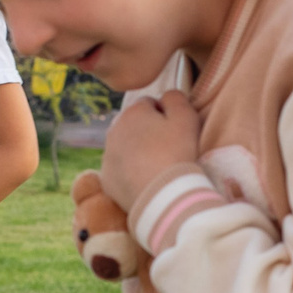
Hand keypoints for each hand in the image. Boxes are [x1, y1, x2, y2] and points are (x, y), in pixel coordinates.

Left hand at [98, 91, 200, 212]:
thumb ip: (175, 98)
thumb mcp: (186, 116)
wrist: (162, 195)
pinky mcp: (107, 179)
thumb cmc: (177, 152)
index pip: (149, 104)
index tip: (175, 131)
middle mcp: (113, 130)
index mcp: (132, 112)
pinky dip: (131, 173)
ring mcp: (107, 156)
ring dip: (138, 152)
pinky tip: (147, 181)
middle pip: (134, 125)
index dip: (165, 115)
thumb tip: (166, 97)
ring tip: (157, 167)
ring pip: (125, 147)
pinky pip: (120, 170)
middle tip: (168, 150)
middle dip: (148, 133)